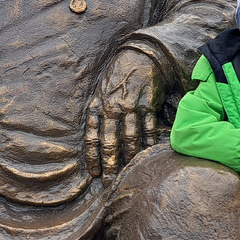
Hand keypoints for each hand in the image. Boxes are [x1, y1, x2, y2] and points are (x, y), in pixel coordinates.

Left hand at [85, 49, 163, 175]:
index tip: (95, 173)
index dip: (92, 157)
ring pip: (130, 138)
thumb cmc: (117, 79)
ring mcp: (131, 106)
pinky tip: (147, 155)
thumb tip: (96, 142)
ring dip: (129, 158)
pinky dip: (148, 144)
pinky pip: (148, 129)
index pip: (92, 136)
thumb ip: (97, 114)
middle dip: (110, 165)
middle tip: (111, 183)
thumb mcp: (100, 93)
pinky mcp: (148, 104)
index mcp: (97, 105)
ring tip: (129, 173)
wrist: (140, 57)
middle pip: (110, 142)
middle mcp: (112, 107)